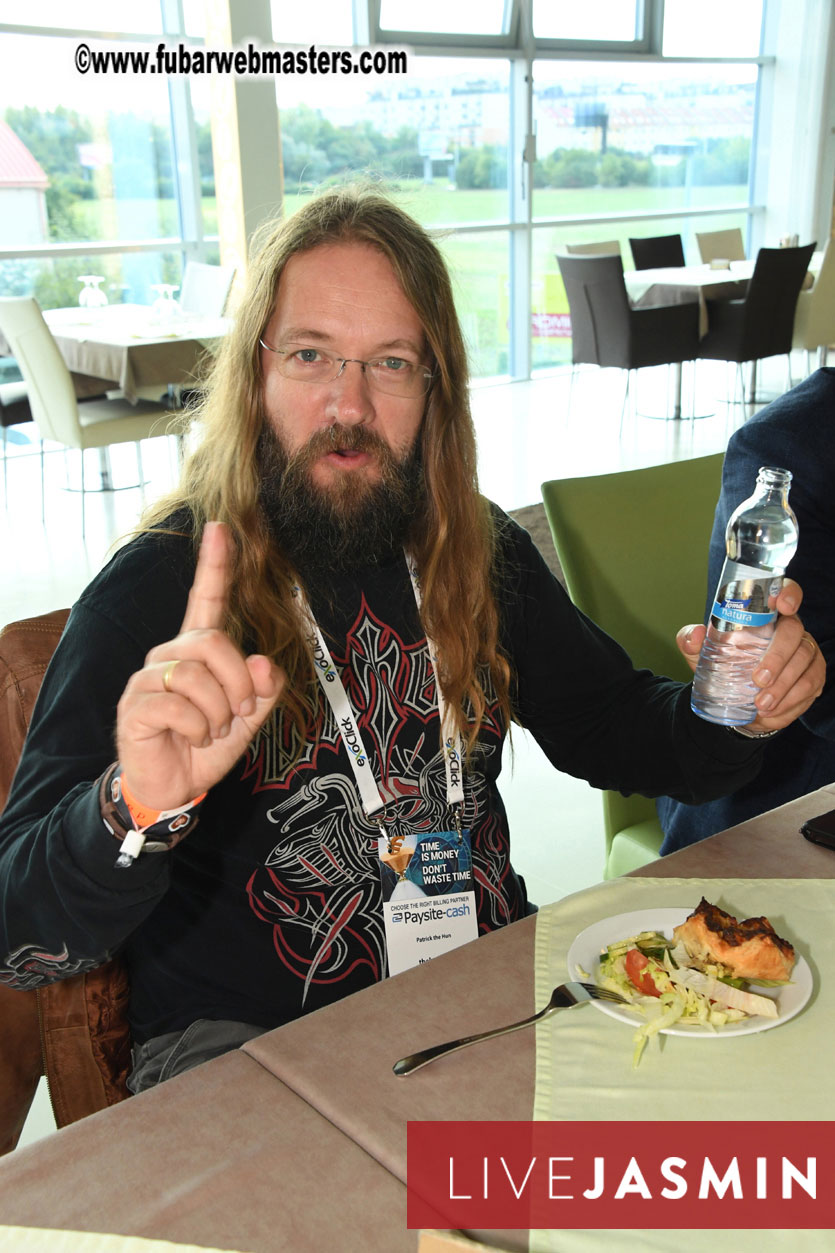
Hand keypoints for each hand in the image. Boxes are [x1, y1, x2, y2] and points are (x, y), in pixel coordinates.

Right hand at [116, 521, 284, 810]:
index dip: (214, 566)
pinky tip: (191, 738)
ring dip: (218, 713)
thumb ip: (262, 689)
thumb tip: (263, 662)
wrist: (173, 787)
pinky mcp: (134, 705)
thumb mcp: (248, 718)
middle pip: (214, 642)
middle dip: (238, 682)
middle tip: (238, 715)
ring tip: (211, 731)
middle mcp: (169, 656)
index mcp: (197, 652)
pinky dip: (197, 728)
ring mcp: (147, 679)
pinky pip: (177, 705)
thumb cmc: (207, 746)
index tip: (219, 529)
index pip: (206, 600)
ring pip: (196, 675)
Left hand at [676, 578, 825, 733]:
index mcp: (768, 616)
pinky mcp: (814, 677)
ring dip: (783, 686)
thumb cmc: (722, 666)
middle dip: (777, 657)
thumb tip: (696, 634)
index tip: (782, 606)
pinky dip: (791, 700)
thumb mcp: (701, 654)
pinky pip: (810, 686)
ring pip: (804, 662)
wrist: (735, 701)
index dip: (789, 594)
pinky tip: (773, 709)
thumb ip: (691, 641)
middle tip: (758, 679)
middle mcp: (792, 630)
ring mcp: (807, 653)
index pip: (786, 593)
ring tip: (761, 703)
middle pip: (794, 634)